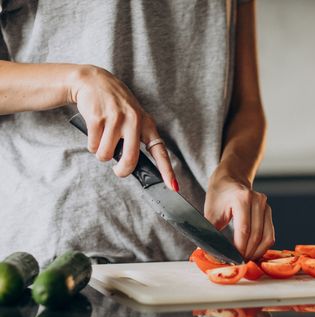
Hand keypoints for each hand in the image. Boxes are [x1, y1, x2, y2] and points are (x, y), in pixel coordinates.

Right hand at [69, 65, 177, 189]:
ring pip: (106, 155)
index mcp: (147, 124)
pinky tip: (95, 130)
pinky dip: (91, 144)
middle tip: (118, 169)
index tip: (173, 187)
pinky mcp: (97, 118)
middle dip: (122, 171)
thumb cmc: (116, 106)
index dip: (167, 171)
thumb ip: (136, 139)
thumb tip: (132, 167)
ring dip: (101, 153)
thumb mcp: (133, 118)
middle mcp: (134, 121)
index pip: (160, 151)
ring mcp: (115, 119)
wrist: (94, 81)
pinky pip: (92, 146)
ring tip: (103, 137)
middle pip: (130, 160)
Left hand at [204, 176, 274, 260]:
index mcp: (242, 198)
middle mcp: (257, 200)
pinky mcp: (269, 212)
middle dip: (247, 253)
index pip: (244, 230)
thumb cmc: (218, 196)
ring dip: (257, 252)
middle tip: (238, 263)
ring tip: (245, 259)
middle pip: (256, 235)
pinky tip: (253, 252)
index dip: (239, 248)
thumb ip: (211, 232)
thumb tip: (209, 253)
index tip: (232, 259)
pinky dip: (262, 246)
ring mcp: (265, 206)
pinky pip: (269, 234)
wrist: (230, 180)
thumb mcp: (210, 212)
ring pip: (267, 237)